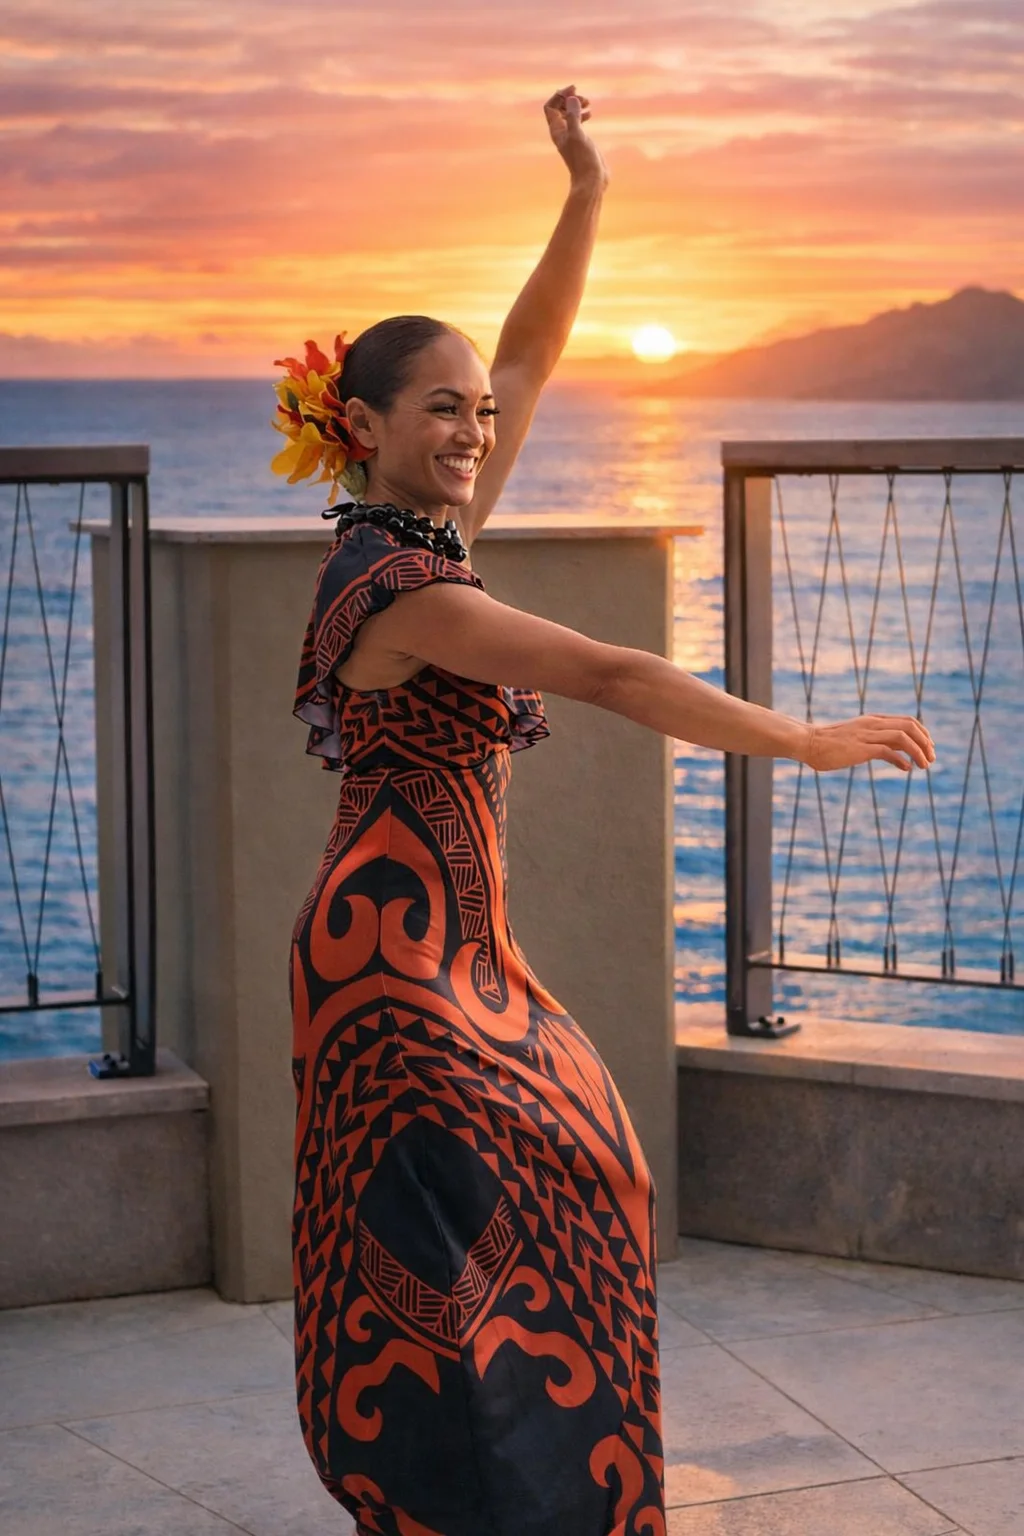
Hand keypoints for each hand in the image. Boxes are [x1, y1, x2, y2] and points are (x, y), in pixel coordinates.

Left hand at [543, 84, 608, 190]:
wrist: (591, 180)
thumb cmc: (583, 160)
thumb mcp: (578, 135)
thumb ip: (574, 116)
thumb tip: (572, 98)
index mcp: (557, 130)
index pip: (550, 107)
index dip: (560, 95)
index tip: (574, 90)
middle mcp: (562, 132)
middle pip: (559, 108)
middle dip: (570, 99)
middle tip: (583, 99)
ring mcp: (571, 136)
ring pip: (569, 114)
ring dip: (576, 105)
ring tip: (588, 103)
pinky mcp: (580, 140)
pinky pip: (577, 122)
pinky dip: (582, 114)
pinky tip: (590, 113)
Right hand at [803, 715, 935, 772]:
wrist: (808, 742)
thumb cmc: (829, 743)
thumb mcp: (856, 737)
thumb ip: (874, 740)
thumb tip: (892, 754)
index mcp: (873, 720)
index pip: (908, 721)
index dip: (923, 733)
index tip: (929, 748)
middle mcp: (873, 724)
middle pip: (910, 726)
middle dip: (926, 742)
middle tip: (932, 758)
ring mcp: (867, 735)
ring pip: (903, 737)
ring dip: (919, 751)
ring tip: (925, 766)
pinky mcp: (860, 748)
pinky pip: (888, 751)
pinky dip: (901, 760)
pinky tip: (906, 769)